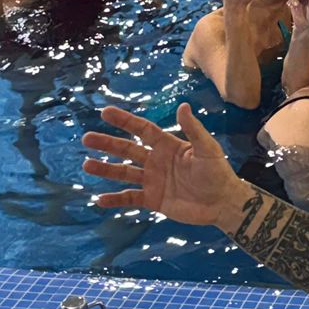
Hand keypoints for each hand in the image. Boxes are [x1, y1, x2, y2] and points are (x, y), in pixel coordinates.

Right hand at [83, 104, 246, 224]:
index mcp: (168, 145)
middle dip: (107, 144)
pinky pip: (130, 198)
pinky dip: (115, 200)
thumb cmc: (218, 172)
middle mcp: (156, 161)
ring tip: (86, 164)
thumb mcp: (207, 149)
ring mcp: (153, 181)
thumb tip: (183, 105)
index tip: (105, 112)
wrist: (222, 203)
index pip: (142, 130)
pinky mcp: (153, 200)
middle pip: (127, 150)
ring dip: (105, 169)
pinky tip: (99, 199)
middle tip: (86, 138)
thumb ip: (194, 130)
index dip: (125, 121)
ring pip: (124, 173)